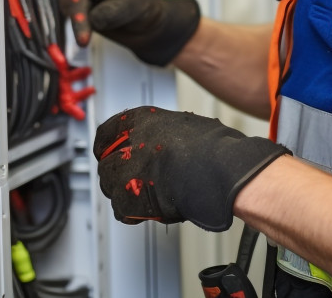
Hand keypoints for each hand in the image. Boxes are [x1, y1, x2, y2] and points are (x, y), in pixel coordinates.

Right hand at [59, 0, 199, 65]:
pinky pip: (72, 26)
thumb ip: (112, 11)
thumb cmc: (145, 6)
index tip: (81, 23)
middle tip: (83, 38)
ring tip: (87, 38)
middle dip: (74, 18)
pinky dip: (76, 32)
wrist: (150, 26)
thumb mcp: (133, 5)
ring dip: (75, 26)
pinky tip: (85, 39)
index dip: (78, 5)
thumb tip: (91, 18)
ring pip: (67, 14)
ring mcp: (83, 4)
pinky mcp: (82, 19)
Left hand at [94, 106, 287, 231]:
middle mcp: (132, 141)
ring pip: (110, 186)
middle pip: (106, 163)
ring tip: (141, 197)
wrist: (225, 170)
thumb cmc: (217, 149)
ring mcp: (130, 168)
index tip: (108, 155)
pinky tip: (145, 211)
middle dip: (114, 175)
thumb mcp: (184, 126)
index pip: (106, 133)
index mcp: (143, 118)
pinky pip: (121, 209)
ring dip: (122, 194)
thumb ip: (162, 135)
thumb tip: (158, 147)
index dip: (106, 148)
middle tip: (128, 182)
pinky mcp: (133, 196)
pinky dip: (131, 213)